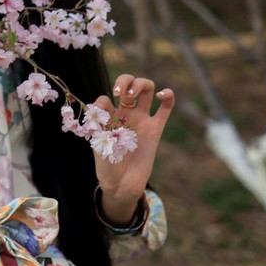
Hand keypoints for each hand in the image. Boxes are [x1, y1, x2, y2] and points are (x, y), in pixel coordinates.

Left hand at [91, 74, 174, 224]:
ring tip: (134, 95)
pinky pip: (165, 110)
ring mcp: (141, 120)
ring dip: (141, 84)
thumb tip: (103, 105)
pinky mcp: (155, 129)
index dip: (101, 101)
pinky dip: (168, 96)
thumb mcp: (97, 143)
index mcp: (109, 117)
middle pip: (128, 84)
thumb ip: (99, 125)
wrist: (123, 184)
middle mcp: (125, 114)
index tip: (99, 114)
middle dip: (125, 81)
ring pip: (146, 90)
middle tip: (121, 94)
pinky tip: (162, 94)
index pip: (105, 98)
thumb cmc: (107, 165)